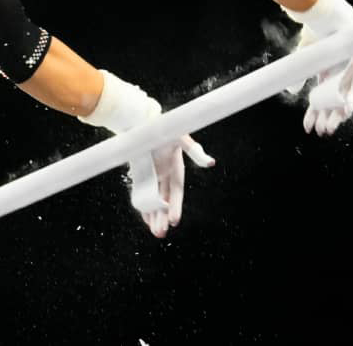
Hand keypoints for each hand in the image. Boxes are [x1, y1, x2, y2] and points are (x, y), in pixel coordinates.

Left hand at [80, 70, 216, 238]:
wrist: (142, 119)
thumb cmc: (164, 128)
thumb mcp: (181, 138)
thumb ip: (195, 151)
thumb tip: (211, 163)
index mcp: (175, 167)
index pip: (176, 192)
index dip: (176, 207)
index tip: (174, 221)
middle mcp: (164, 174)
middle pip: (165, 201)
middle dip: (163, 217)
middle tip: (160, 234)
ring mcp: (153, 175)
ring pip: (154, 200)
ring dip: (154, 216)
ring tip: (155, 232)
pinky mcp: (141, 173)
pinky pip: (143, 193)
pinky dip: (144, 206)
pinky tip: (146, 218)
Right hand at [284, 0, 352, 135]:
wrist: (326, 15)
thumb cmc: (315, 33)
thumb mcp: (303, 60)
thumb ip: (299, 76)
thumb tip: (291, 92)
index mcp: (325, 75)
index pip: (320, 100)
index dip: (314, 114)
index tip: (308, 128)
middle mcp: (338, 76)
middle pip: (333, 102)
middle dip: (327, 118)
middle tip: (322, 132)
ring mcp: (350, 71)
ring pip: (346, 98)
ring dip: (339, 113)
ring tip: (332, 127)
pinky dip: (352, 98)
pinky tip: (346, 110)